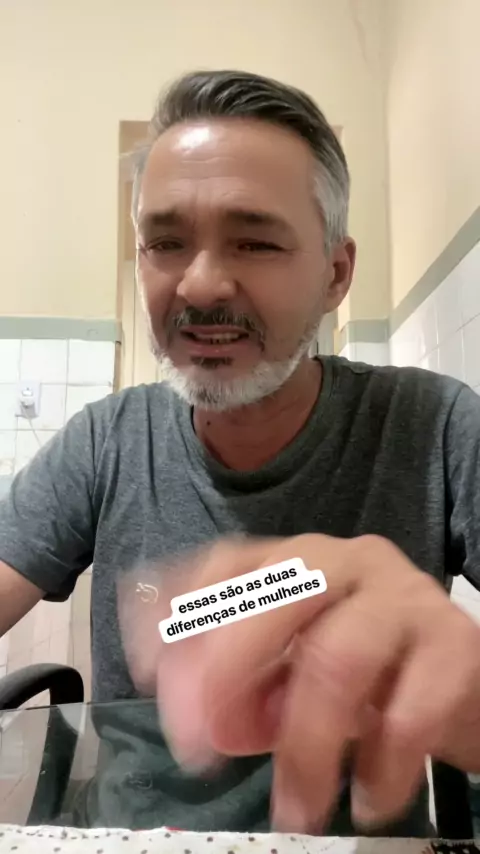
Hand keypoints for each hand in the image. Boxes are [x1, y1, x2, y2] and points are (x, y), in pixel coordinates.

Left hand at [122, 534, 479, 832]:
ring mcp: (404, 596)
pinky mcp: (454, 644)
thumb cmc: (368, 672)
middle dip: (227, 669)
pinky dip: (380, 769)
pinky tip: (370, 800)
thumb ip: (244, 688)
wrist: (466, 683)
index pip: (229, 563)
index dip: (181, 610)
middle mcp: (348, 561)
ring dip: (304, 747)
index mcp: (300, 561)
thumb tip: (199, 721)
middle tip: (199, 748)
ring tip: (296, 810)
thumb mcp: (293, 675)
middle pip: (281, 592)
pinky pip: (407, 710)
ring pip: (336, 658)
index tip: (144, 670)